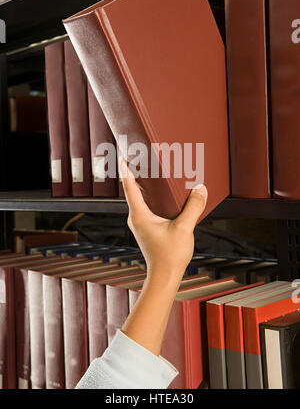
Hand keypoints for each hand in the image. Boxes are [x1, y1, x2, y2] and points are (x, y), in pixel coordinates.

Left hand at [120, 159, 207, 281]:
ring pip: (139, 199)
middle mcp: (136, 217)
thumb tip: (200, 189)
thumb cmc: (169, 256)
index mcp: (139, 214)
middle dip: (135, 173)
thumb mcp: (184, 228)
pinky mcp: (147, 228)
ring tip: (150, 171)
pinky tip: (161, 195)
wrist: (165, 277)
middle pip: (133, 190)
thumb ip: (193, 207)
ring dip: (143, 185)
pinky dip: (151, 197)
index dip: (126, 169)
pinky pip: (146, 207)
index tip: (122, 155)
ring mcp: (140, 224)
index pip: (129, 186)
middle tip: (139, 157)